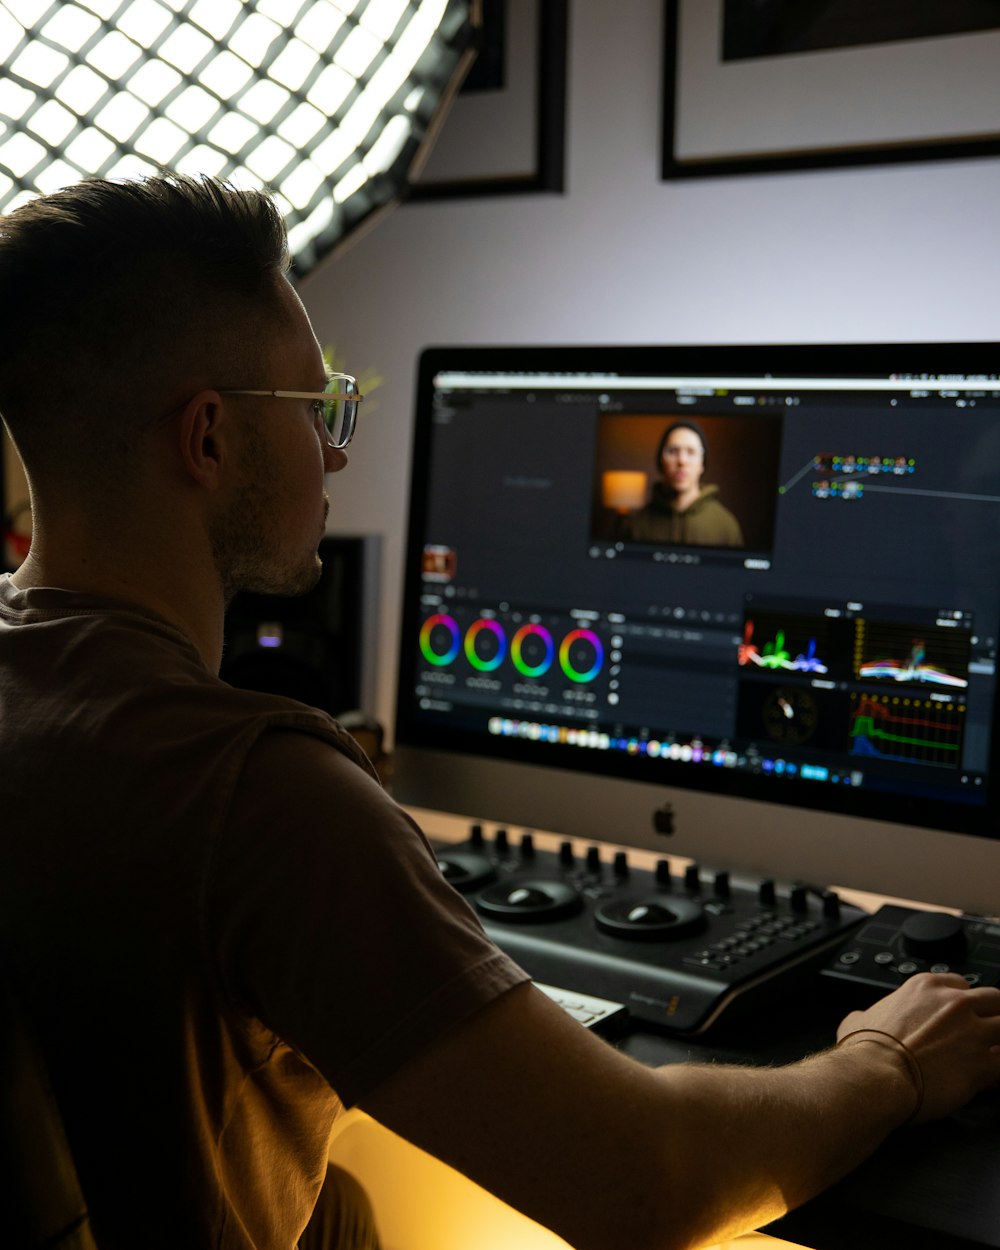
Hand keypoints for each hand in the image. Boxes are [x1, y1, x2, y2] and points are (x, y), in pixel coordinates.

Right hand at [837, 972, 999, 1122]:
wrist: (874, 1077)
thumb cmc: (865, 1052)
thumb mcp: (856, 1020)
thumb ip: (866, 1014)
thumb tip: (859, 1019)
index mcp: (925, 987)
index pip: (962, 984)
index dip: (963, 1002)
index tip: (961, 1016)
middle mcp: (953, 1004)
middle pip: (995, 999)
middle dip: (992, 1016)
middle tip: (984, 1033)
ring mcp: (971, 1032)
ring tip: (991, 1054)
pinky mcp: (982, 1064)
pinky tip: (991, 1080)